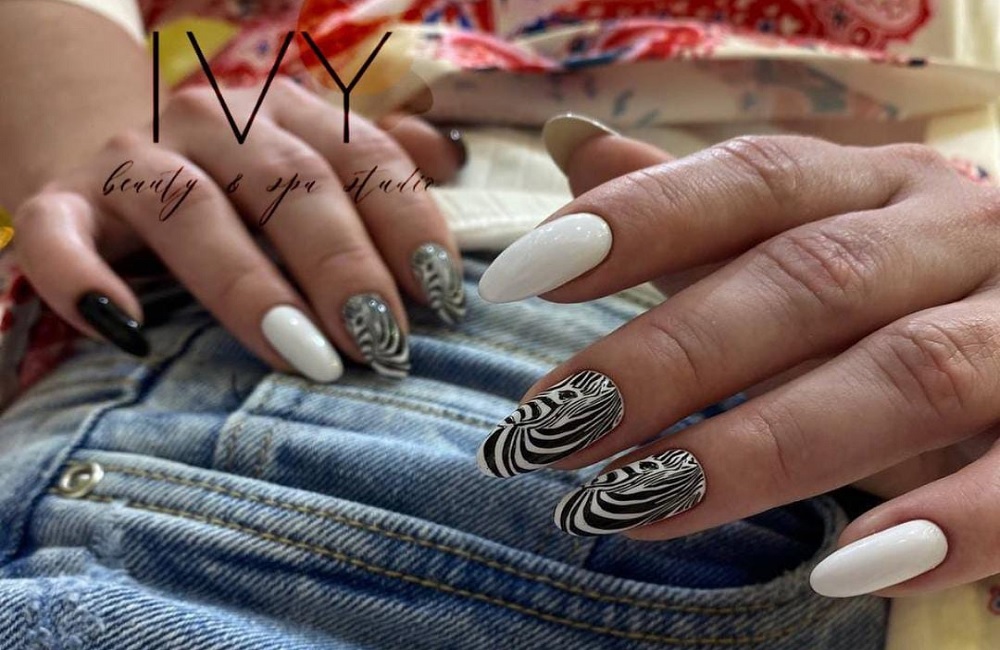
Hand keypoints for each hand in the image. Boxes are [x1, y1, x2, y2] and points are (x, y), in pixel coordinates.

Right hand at [11, 79, 466, 380]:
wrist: (99, 134)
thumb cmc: (234, 173)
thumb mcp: (307, 151)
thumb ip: (377, 157)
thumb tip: (453, 156)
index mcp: (285, 111)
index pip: (362, 158)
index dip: (407, 224)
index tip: (441, 298)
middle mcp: (212, 121)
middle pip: (288, 184)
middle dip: (341, 263)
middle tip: (381, 340)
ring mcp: (131, 157)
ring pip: (190, 209)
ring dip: (249, 285)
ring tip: (301, 353)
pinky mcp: (57, 199)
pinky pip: (57, 236)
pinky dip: (84, 279)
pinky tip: (128, 330)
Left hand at [477, 114, 999, 598]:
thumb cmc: (908, 287)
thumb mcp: (808, 234)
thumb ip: (695, 209)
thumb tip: (569, 147)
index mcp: (878, 185)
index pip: (752, 180)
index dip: (636, 219)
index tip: (520, 274)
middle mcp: (957, 235)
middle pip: (808, 281)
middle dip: (670, 358)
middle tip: (551, 427)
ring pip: (904, 375)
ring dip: (761, 447)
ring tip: (634, 504)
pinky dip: (942, 525)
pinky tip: (840, 569)